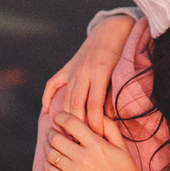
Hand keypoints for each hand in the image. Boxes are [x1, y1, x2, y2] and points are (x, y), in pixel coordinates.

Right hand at [41, 15, 135, 133]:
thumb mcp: (123, 71)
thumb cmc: (123, 52)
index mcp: (100, 72)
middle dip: (79, 124)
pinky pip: (52, 84)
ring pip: (66, 97)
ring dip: (67, 117)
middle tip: (82, 140)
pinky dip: (47, 98)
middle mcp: (84, 71)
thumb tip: (109, 117)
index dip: (95, 123)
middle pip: (76, 104)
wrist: (112, 29)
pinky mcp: (67, 67)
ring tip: (69, 134)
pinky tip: (47, 113)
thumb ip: (115, 93)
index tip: (97, 136)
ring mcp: (73, 69)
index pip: (94, 104)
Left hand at [43, 113, 147, 170]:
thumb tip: (98, 115)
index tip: (59, 116)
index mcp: (96, 145)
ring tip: (49, 143)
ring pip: (50, 154)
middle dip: (51, 131)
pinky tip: (50, 160)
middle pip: (56, 138)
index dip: (61, 117)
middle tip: (52, 130)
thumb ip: (111, 128)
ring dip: (46, 146)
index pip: (71, 124)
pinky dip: (46, 163)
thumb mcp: (123, 148)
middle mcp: (83, 157)